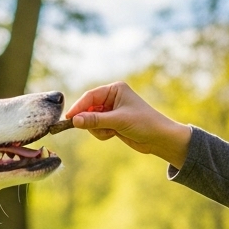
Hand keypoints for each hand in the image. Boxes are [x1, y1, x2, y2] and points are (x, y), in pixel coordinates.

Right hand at [65, 82, 192, 167]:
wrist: (159, 138)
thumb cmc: (144, 123)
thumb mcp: (118, 121)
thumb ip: (95, 120)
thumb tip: (74, 121)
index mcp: (115, 89)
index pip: (90, 96)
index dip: (78, 107)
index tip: (69, 118)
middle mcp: (112, 98)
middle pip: (88, 109)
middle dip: (90, 121)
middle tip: (96, 129)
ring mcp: (111, 111)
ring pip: (91, 120)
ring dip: (97, 129)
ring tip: (111, 132)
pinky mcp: (112, 123)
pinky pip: (97, 128)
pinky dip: (101, 133)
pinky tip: (113, 135)